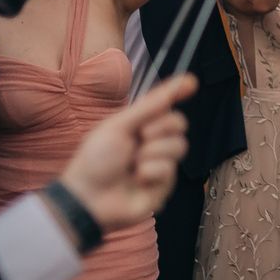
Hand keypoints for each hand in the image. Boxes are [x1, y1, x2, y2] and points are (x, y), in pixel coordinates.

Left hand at [56, 74, 195, 230]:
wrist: (87, 197)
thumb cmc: (96, 160)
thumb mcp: (118, 126)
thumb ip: (150, 106)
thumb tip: (182, 82)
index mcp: (140, 126)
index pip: (165, 106)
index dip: (178, 92)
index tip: (192, 82)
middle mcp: (153, 142)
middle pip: (179, 123)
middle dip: (161, 127)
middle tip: (141, 136)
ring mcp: (160, 164)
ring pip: (179, 146)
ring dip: (153, 152)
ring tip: (133, 164)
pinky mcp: (164, 186)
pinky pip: (170, 169)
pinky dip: (151, 172)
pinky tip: (137, 180)